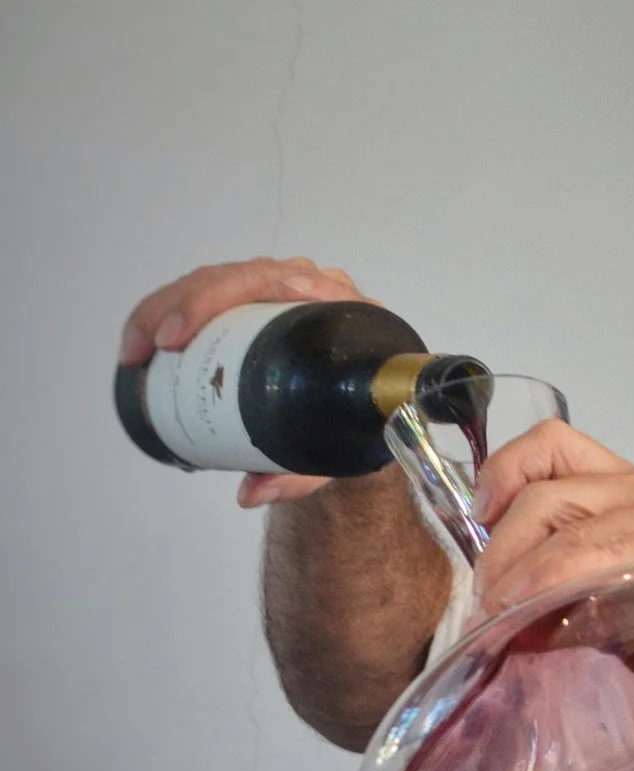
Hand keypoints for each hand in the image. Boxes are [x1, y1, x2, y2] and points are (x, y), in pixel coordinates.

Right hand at [120, 256, 366, 505]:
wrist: (359, 409)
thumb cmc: (353, 419)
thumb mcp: (335, 449)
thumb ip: (300, 475)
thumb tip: (250, 493)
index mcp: (344, 312)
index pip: (295, 282)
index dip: (248, 291)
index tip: (220, 319)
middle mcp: (311, 289)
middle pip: (245, 276)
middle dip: (191, 302)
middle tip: (160, 344)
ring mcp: (277, 289)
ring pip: (215, 279)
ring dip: (167, 305)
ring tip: (137, 348)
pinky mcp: (248, 299)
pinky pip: (204, 289)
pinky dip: (167, 308)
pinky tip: (141, 335)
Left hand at [471, 422, 633, 731]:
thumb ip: (584, 598)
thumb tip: (509, 615)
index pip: (551, 451)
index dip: (501, 479)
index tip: (478, 537)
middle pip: (548, 490)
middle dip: (500, 550)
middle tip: (487, 606)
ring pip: (573, 524)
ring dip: (525, 574)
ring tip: (508, 621)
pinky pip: (615, 563)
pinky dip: (569, 592)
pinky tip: (557, 630)